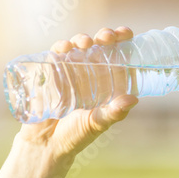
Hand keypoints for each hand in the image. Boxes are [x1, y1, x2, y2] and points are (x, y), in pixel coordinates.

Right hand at [16, 26, 138, 161]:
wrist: (45, 144)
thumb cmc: (77, 135)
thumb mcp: (98, 123)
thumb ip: (115, 113)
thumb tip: (133, 99)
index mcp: (107, 80)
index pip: (118, 55)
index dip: (122, 40)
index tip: (126, 33)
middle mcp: (91, 72)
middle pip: (100, 46)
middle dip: (105, 36)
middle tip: (107, 37)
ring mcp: (71, 70)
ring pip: (79, 46)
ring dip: (83, 39)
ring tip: (86, 42)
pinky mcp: (51, 73)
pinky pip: (56, 55)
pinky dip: (60, 47)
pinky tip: (64, 48)